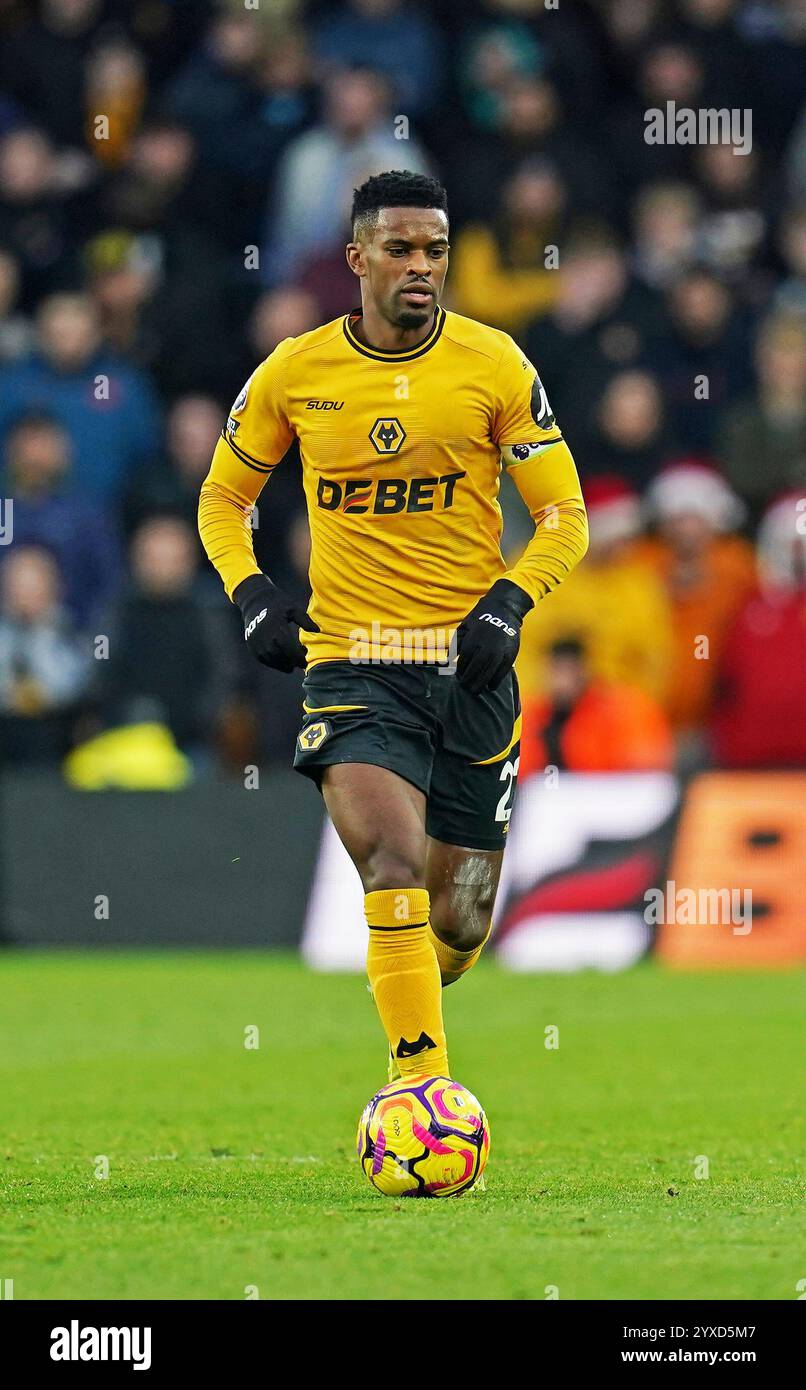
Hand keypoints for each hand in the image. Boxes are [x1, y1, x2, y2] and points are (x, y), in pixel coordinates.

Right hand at [233, 573, 318, 671]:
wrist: (254, 601)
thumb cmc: (277, 604)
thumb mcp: (293, 609)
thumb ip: (305, 620)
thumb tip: (318, 630)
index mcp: (278, 630)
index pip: (291, 652)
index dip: (299, 660)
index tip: (305, 663)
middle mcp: (267, 640)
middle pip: (283, 660)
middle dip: (293, 662)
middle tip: (300, 656)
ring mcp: (258, 645)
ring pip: (274, 662)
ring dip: (285, 663)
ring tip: (291, 656)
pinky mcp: (252, 647)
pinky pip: (266, 660)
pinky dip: (275, 662)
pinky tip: (282, 656)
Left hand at [455, 578, 532, 694]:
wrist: (503, 609)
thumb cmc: (480, 619)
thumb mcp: (464, 628)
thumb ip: (456, 644)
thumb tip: (447, 659)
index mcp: (472, 641)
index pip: (464, 663)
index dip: (461, 672)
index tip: (459, 677)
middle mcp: (485, 648)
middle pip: (474, 672)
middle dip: (468, 682)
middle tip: (465, 688)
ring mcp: (498, 652)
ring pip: (487, 675)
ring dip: (480, 685)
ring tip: (475, 690)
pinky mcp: (509, 655)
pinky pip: (501, 673)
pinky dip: (495, 681)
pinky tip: (491, 686)